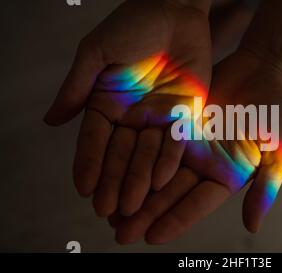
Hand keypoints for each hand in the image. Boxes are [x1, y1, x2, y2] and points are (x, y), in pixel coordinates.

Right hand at [44, 0, 211, 216]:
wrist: (175, 10)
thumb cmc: (132, 25)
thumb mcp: (97, 52)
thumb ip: (78, 87)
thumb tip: (51, 121)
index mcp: (107, 104)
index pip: (95, 139)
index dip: (88, 163)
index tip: (83, 188)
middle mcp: (132, 116)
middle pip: (120, 154)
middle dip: (113, 181)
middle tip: (106, 209)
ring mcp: (158, 118)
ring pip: (147, 154)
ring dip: (138, 180)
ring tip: (131, 205)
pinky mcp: (184, 115)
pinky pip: (176, 142)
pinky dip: (168, 161)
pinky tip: (160, 181)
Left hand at [111, 48, 281, 243]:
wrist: (268, 69)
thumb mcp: (280, 151)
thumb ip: (265, 187)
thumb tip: (252, 229)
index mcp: (228, 176)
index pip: (198, 204)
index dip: (176, 220)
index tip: (151, 237)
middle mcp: (206, 164)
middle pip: (172, 193)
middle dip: (146, 213)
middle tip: (120, 233)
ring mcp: (191, 142)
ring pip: (156, 169)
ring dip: (134, 188)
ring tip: (108, 207)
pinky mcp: (179, 121)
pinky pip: (154, 138)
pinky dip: (135, 154)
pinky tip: (113, 167)